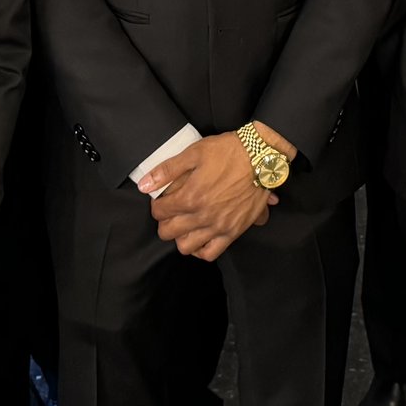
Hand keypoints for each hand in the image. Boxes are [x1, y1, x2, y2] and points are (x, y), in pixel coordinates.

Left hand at [140, 132, 276, 260]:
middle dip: (164, 222)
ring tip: (183, 225)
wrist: (261, 158)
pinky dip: (201, 250)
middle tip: (170, 213)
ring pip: (186, 246)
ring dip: (180, 237)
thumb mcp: (194, 153)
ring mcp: (218, 226)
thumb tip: (144, 185)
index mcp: (190, 197)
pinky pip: (210, 253)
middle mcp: (202, 216)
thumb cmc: (228, 152)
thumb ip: (167, 170)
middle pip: (169, 232)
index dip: (157, 205)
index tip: (161, 200)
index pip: (160, 211)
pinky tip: (199, 238)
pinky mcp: (233, 232)